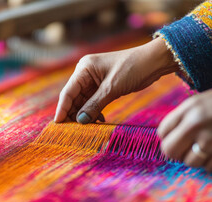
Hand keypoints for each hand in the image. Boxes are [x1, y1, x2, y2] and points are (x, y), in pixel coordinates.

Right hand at [55, 38, 177, 123]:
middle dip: (74, 113)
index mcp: (84, 68)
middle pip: (74, 97)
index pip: (68, 92)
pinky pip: (94, 101)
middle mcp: (86, 73)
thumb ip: (94, 105)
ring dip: (85, 114)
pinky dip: (95, 111)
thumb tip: (80, 121)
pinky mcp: (104, 85)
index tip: (58, 124)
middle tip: (73, 131)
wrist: (154, 61)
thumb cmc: (133, 68)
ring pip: (84, 101)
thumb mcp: (112, 88)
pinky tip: (99, 120)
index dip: (62, 109)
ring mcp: (95, 79)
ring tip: (87, 127)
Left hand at [157, 88, 211, 170]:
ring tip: (206, 150)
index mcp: (189, 107)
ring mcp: (209, 140)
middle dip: (176, 152)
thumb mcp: (206, 99)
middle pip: (169, 150)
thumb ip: (186, 114)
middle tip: (186, 150)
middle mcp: (195, 123)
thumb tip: (171, 132)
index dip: (168, 138)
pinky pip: (208, 167)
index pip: (162, 131)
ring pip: (188, 162)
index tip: (176, 140)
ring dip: (195, 159)